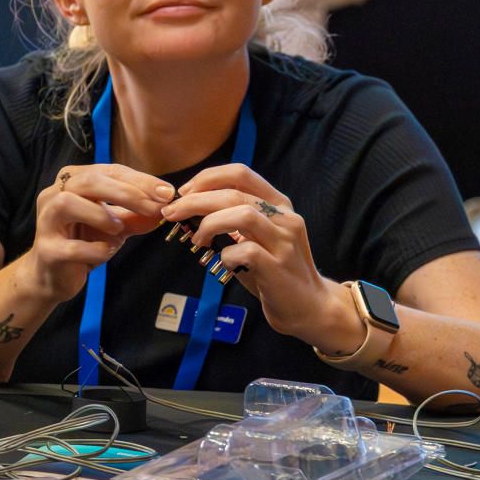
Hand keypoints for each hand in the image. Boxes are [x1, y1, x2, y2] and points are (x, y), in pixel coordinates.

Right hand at [21, 163, 173, 302]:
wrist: (54, 276)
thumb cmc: (83, 242)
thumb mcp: (115, 226)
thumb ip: (137, 216)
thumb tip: (164, 208)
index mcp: (72, 181)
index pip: (109, 171)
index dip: (140, 180)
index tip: (167, 193)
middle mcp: (54, 195)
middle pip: (89, 181)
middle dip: (127, 192)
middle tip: (155, 206)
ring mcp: (46, 221)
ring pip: (68, 203)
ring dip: (101, 215)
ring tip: (119, 229)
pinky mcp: (46, 250)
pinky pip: (72, 247)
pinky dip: (95, 250)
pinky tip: (106, 252)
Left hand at [162, 164, 348, 347]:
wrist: (308, 306)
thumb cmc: (273, 270)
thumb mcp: (256, 237)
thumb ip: (232, 219)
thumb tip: (188, 208)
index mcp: (278, 204)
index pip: (240, 173)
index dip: (206, 178)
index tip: (184, 193)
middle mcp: (285, 217)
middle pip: (234, 193)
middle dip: (195, 201)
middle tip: (171, 213)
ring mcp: (284, 241)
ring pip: (243, 215)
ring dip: (210, 224)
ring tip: (198, 240)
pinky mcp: (279, 267)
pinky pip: (245, 252)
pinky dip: (225, 256)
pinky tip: (223, 264)